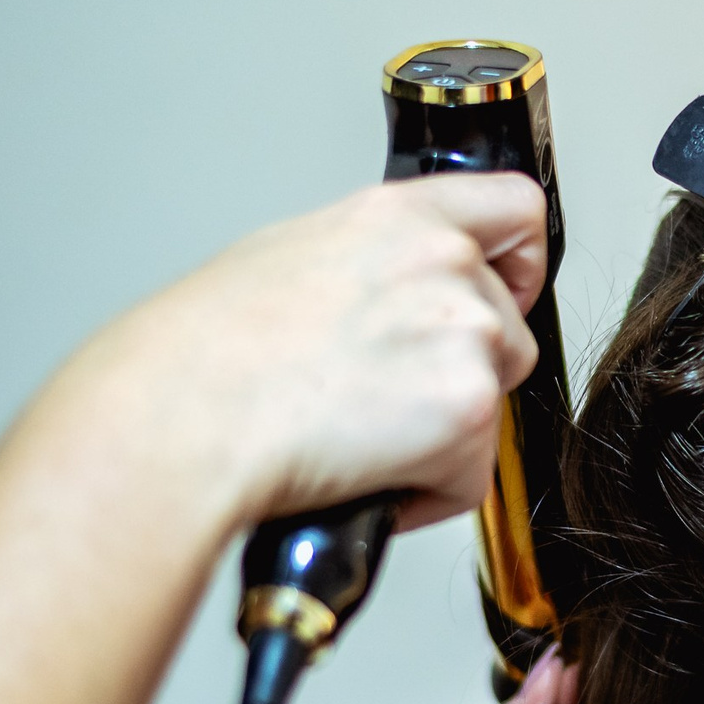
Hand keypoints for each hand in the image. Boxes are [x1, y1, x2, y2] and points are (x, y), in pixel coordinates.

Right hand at [64, 172, 546, 534]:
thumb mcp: (289, 257)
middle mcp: (444, 261)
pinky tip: (360, 474)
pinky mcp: (468, 410)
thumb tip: (388, 297)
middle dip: (459, 375)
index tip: (503, 291)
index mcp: (399, 215)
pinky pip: (470, 475)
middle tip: (379, 400)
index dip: (519, 262)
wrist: (183, 419)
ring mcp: (465, 333)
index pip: (517, 209)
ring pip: (491, 405)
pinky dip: (423, 494)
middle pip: (508, 330)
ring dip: (441, 436)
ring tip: (355, 437)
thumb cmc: (204, 353)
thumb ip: (371, 263)